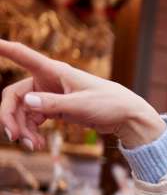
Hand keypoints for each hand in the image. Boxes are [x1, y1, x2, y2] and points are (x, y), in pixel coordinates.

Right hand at [0, 40, 163, 150]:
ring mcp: (49, 94)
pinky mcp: (54, 107)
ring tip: (33, 146)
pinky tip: (37, 144)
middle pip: (14, 95)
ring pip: (22, 110)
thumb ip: (53, 104)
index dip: (3, 48)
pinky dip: (31, 131)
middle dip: (10, 116)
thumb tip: (26, 102)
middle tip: (14, 137)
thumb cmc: (108, 103)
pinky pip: (33, 118)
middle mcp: (47, 80)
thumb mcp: (80, 105)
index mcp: (54, 71)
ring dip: (22, 128)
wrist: (126, 116)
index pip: (22, 55)